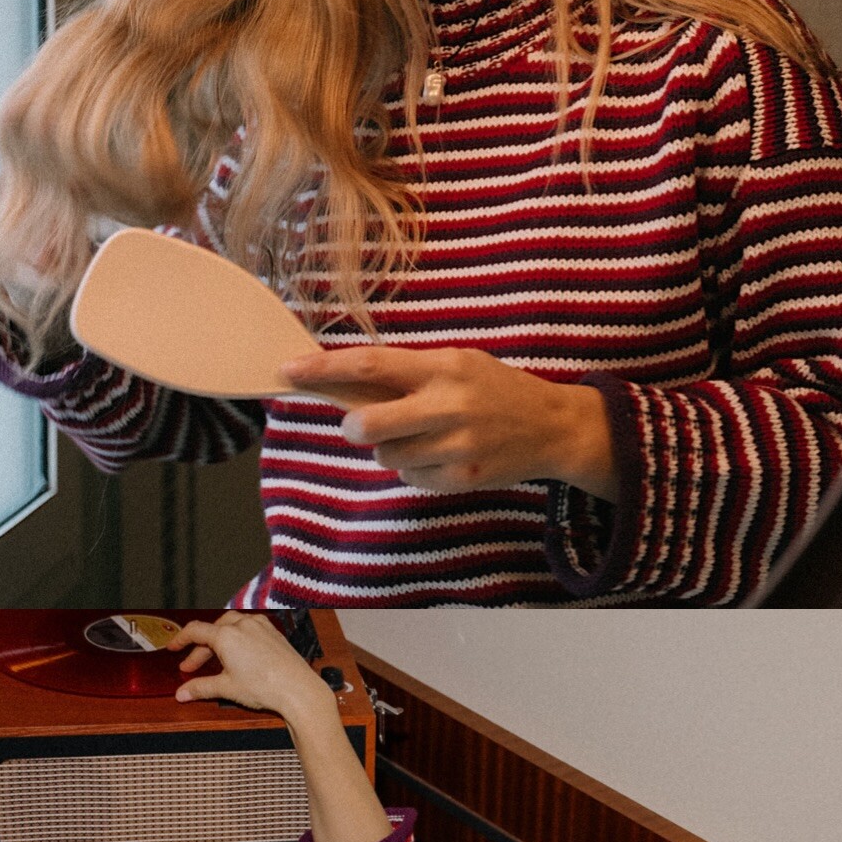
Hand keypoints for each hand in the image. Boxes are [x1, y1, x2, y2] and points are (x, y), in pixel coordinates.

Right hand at [169, 612, 328, 724]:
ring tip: (216, 658)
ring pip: (232, 626)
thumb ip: (201, 688)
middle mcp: (243, 625)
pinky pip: (249, 628)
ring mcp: (261, 627)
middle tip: (192, 666)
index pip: (195, 630)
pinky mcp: (274, 633)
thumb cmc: (267, 687)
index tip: (173, 647)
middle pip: (213, 630)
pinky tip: (240, 651)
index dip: (180, 639)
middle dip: (200, 649)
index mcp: (227, 635)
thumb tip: (183, 693)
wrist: (298, 689)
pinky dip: (238, 637)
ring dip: (219, 640)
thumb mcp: (227, 688)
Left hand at [280, 345, 618, 501]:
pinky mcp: (462, 478)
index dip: (323, 370)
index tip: (288, 370)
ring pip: (386, 456)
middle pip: (368, 424)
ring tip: (422, 435)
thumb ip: (408, 372)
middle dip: (354, 427)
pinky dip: (414, 468)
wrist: (553, 427)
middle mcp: (447, 405)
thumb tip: (345, 382)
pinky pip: (411, 477)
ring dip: (390, 448)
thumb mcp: (457, 363)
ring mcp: (456, 445)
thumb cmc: (496, 389)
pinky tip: (442, 454)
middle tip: (358, 425)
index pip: (370, 364)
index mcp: (443, 366)